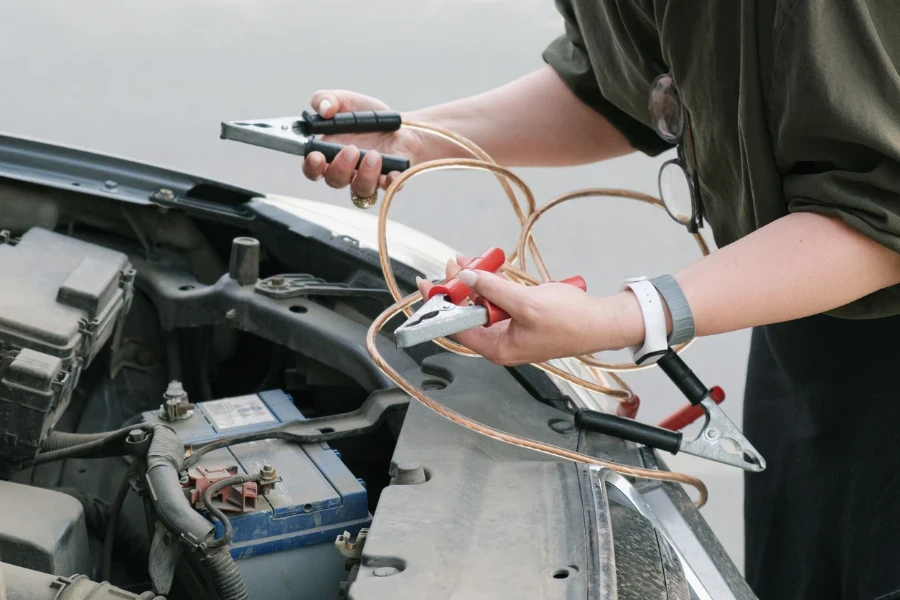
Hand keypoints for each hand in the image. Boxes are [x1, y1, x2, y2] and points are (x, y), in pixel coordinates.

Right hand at [303, 90, 431, 197]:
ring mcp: (367, 178)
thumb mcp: (345, 100)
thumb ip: (326, 99)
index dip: (311, 166)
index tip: (316, 156)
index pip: (312, 169)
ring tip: (374, 155)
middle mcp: (345, 171)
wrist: (399, 123)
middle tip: (351, 149)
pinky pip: (389, 188)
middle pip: (334, 181)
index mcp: (328, 154)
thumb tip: (323, 109)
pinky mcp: (388, 179)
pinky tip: (392, 173)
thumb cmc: (366, 116)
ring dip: (365, 175)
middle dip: (340, 168)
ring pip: (360, 190)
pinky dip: (390, 183)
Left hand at [416, 255, 621, 365]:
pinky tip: (490, 270)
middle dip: (459, 287)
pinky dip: (493, 285)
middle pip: (468, 313)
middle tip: (454, 264)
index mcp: (498, 348)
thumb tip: (466, 277)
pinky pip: (499, 301)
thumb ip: (493, 289)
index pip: (457, 327)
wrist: (602, 322)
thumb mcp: (526, 303)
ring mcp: (512, 331)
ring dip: (476, 282)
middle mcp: (501, 343)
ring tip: (471, 261)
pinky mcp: (522, 319)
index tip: (428, 286)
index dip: (440, 305)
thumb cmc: (571, 322)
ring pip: (483, 304)